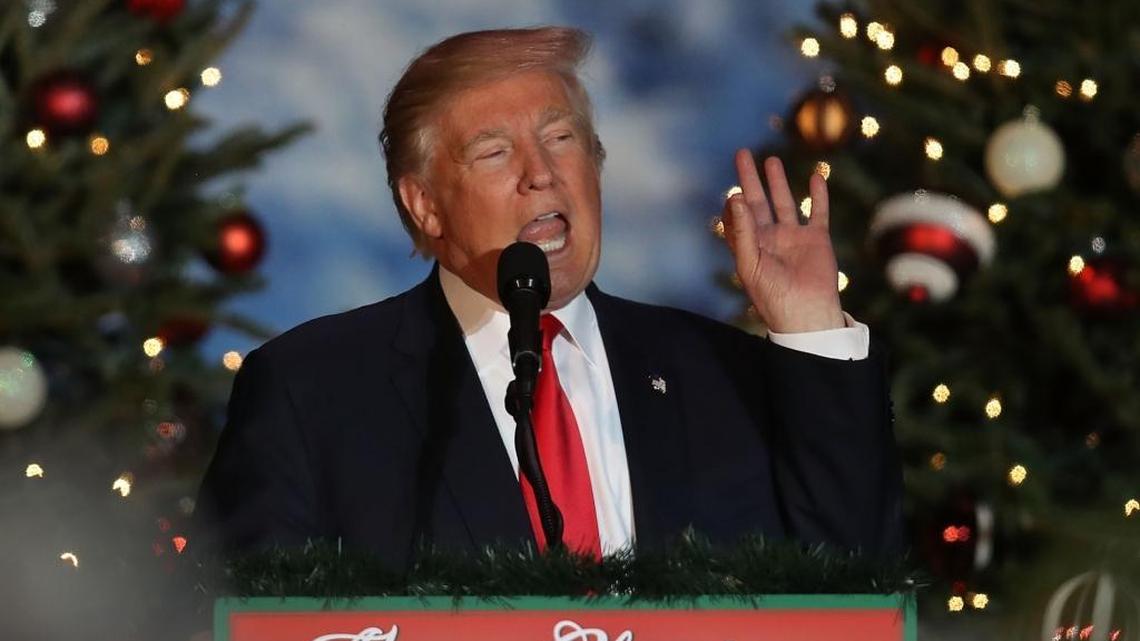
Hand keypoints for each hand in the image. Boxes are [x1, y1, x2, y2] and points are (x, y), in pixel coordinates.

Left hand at [721, 151, 844, 332]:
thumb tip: (735, 198)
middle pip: (756, 201)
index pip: (736, 217)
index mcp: (749, 246)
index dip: (732, 203)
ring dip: (777, 182)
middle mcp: (769, 238)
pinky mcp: (816, 239)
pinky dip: (817, 194)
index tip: (731, 192)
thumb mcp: (751, 263)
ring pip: (784, 202)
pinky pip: (817, 212)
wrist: (806, 314)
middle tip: (742, 153)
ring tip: (771, 160)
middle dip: (749, 178)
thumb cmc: (772, 295)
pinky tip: (815, 176)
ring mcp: (793, 237)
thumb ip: (743, 231)